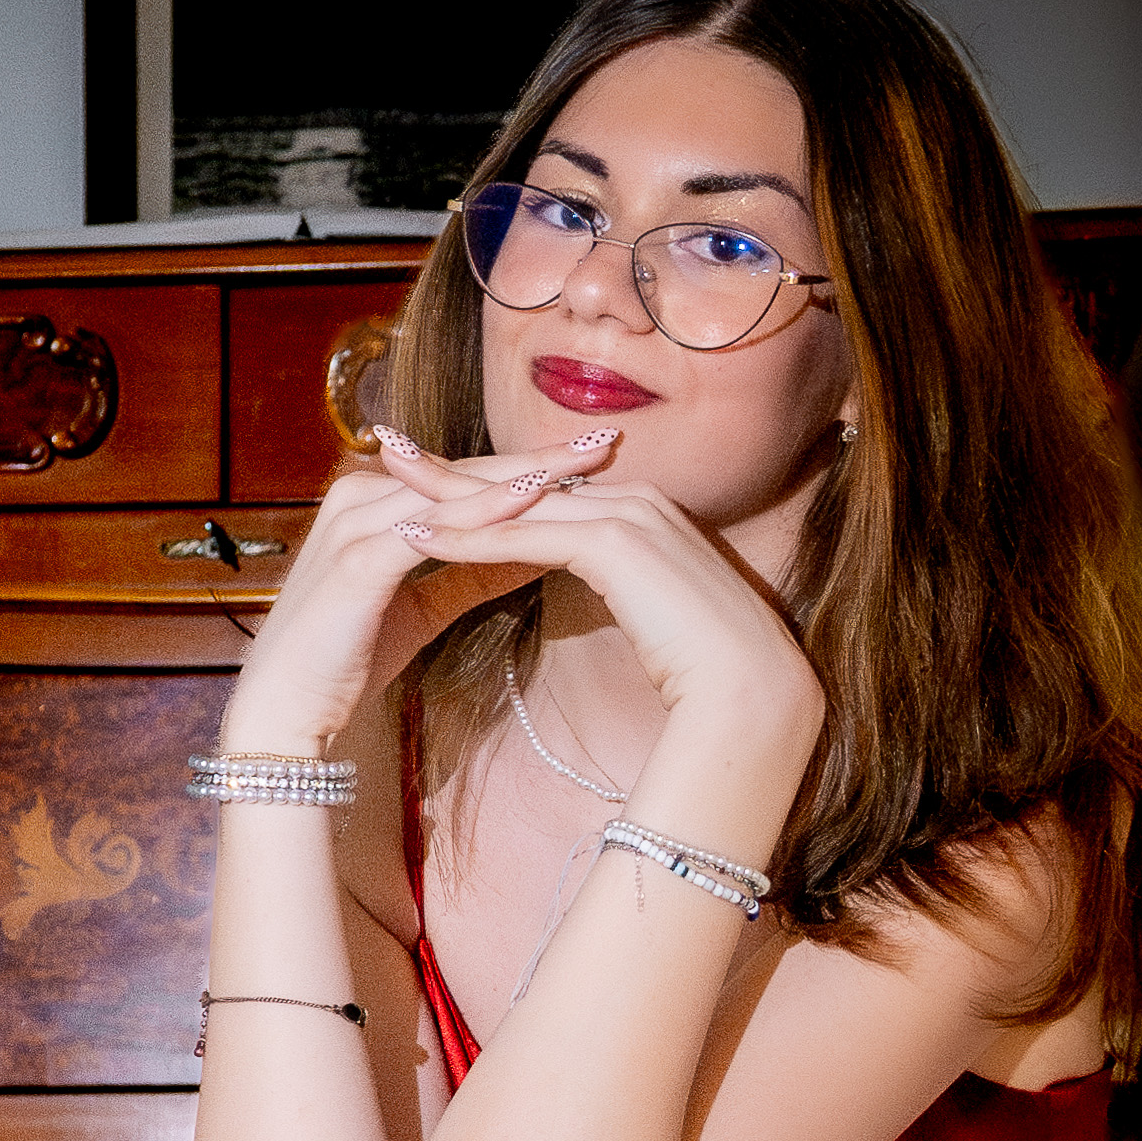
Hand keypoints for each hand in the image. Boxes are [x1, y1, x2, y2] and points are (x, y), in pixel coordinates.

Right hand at [215, 426, 617, 755]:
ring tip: (586, 461)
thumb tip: (536, 554)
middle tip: (607, 441)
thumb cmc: (344, 661)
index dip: (529, 466)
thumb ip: (470, 573)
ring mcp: (356, 524)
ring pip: (455, 490)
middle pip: (466, 470)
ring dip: (525, 475)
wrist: (287, 712)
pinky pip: (434, 528)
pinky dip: (485, 513)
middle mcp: (360, 497)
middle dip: (540, 457)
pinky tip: (533, 501)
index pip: (464, 477)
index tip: (590, 459)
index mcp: (372, 503)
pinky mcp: (358, 559)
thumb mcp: (421, 608)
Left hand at [388, 464, 827, 764]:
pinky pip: (527, 536)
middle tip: (390, 444)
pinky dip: (470, 537)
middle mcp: (637, 499)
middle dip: (455, 466)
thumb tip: (603, 589)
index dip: (488, 481)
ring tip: (389, 477)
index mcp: (645, 513)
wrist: (752, 696)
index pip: (548, 489)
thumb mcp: (654, 614)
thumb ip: (626, 588)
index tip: (433, 474)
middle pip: (526, 480)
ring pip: (519, 501)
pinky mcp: (617, 545)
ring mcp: (630, 516)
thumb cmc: (707, 671)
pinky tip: (418, 537)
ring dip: (448, 493)